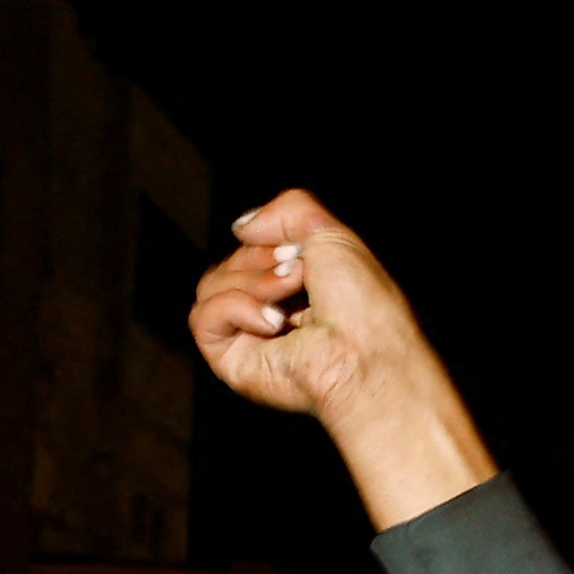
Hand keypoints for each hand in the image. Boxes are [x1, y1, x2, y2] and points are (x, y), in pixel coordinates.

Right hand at [186, 189, 497, 530]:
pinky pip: (202, 318)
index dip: (278, 239)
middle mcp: (274, 315)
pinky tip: (272, 321)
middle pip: (229, 261)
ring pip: (209, 285)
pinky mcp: (236, 363)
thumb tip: (240, 224)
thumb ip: (286, 209)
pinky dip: (234, 306)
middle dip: (264, 258)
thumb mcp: (332, 235)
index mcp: (299, 290)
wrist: (370, 357)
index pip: (256, 246)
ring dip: (250, 280)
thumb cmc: (369, 309)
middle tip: (301, 278)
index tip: (307, 255)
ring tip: (289, 303)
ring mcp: (253, 341)